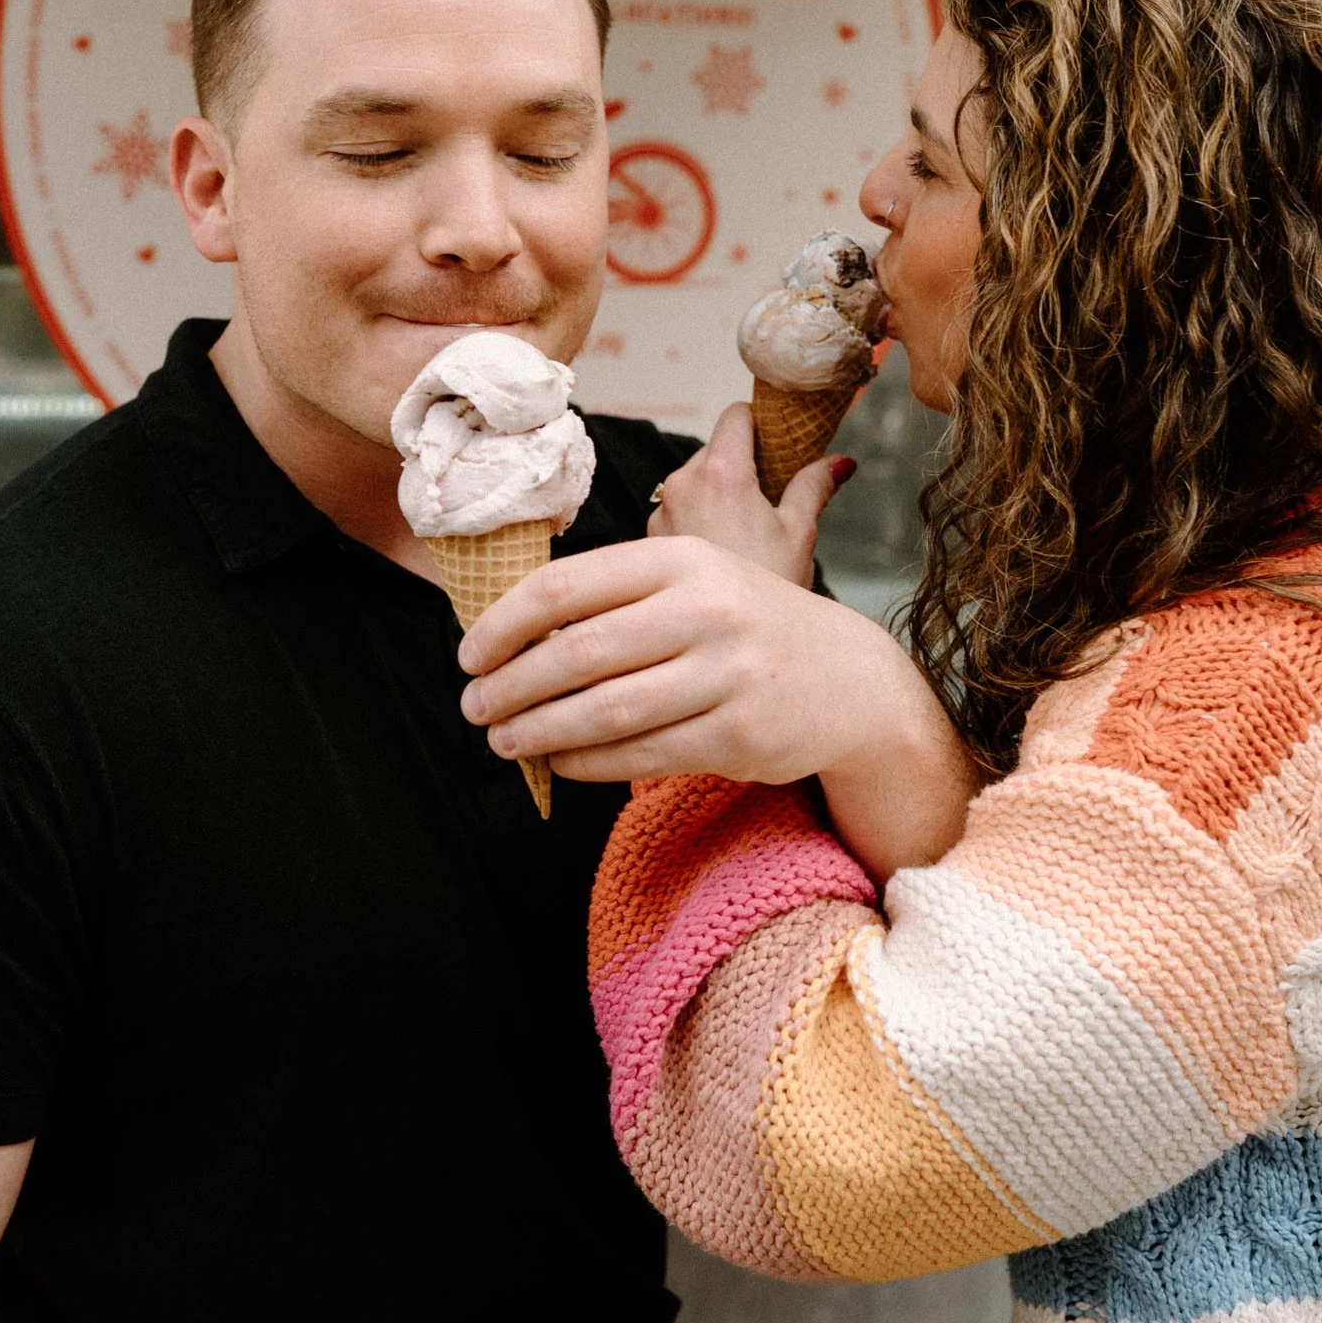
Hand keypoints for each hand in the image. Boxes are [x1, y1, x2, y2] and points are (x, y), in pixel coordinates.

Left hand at [457, 538, 975, 876]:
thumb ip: (618, 596)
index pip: (565, 587)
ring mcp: (726, 674)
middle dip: (510, 686)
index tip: (469, 655)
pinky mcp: (738, 735)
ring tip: (504, 741)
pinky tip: (558, 762)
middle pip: (576, 653)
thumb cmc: (749, 626)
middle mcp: (706, 610)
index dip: (503, 625)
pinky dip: (586, 763)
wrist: (852, 682)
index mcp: (682, 559)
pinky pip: (640, 754)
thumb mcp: (697, 581)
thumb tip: (512, 633)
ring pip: (604, 711)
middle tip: (475, 708)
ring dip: (538, 732)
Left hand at [647, 403, 851, 585]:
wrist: (726, 648)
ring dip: (717, 495)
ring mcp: (660, 513)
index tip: (779, 440)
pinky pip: (677, 513)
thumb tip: (841, 462)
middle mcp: (681, 485)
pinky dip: (698, 521)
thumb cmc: (767, 591)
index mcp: (722, 473)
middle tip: (772, 497)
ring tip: (747, 533)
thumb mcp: (800, 533)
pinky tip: (722, 554)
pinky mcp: (649, 539)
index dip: (761, 421)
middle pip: (713, 449)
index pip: (736, 415)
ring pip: (692, 482)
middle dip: (741, 465)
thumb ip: (815, 486)